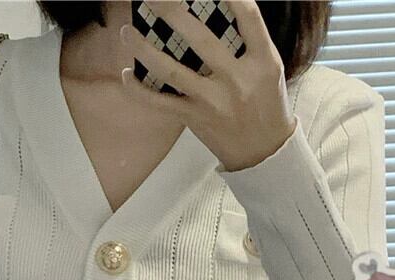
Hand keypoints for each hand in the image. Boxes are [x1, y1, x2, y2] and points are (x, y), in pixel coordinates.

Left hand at [118, 0, 296, 171]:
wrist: (263, 151)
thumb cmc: (265, 102)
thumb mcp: (268, 68)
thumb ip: (248, 42)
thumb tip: (215, 11)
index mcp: (262, 61)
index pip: (249, 17)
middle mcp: (236, 79)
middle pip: (201, 39)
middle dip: (173, 12)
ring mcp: (212, 101)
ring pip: (171, 71)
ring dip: (145, 50)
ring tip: (126, 31)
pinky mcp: (194, 118)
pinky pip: (160, 103)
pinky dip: (139, 91)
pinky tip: (125, 74)